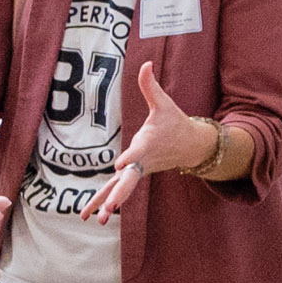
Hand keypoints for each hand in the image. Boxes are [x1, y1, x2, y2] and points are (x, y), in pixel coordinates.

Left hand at [97, 92, 226, 216]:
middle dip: (119, 194)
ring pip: (120, 189)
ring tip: (94, 220)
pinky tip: (90, 216)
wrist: (191, 145)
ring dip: (106, 204)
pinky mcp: (133, 175)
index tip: (119, 166)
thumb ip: (150, 85)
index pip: (137, 152)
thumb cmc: (174, 122)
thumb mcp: (163, 102)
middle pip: (129, 180)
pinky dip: (104, 202)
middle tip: (110, 209)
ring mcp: (137, 171)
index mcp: (147, 144)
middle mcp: (141, 162)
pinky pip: (117, 190)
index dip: (128, 158)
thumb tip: (146, 62)